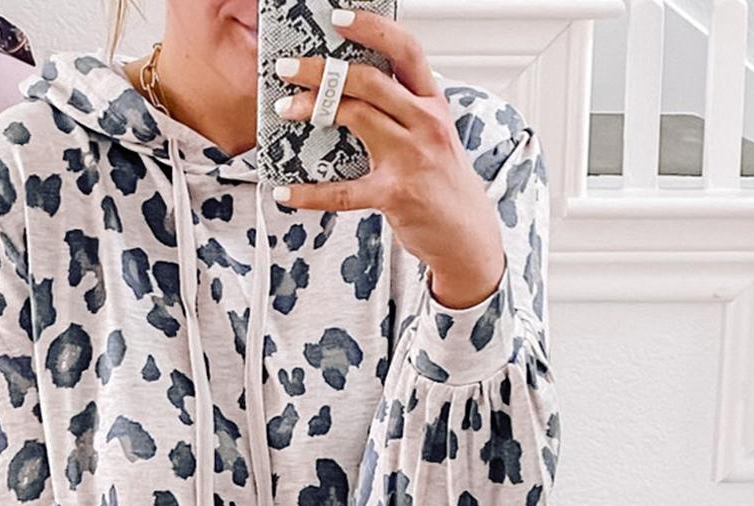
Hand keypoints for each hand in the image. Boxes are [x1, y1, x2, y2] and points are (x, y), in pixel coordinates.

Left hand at [271, 7, 504, 310]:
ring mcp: (410, 158)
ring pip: (356, 116)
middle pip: (368, 80)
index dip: (372, 28)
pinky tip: (286, 192)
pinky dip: (310, 193)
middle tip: (289, 68)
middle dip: (321, 70)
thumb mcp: (433, 135)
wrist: (467, 236)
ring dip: (312, 109)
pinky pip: (343, 191)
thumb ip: (402, 110)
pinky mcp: (394, 195)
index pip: (406, 50)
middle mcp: (425, 124)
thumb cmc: (443, 184)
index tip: (339, 20)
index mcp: (432, 103)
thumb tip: (352, 89)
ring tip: (286, 110)